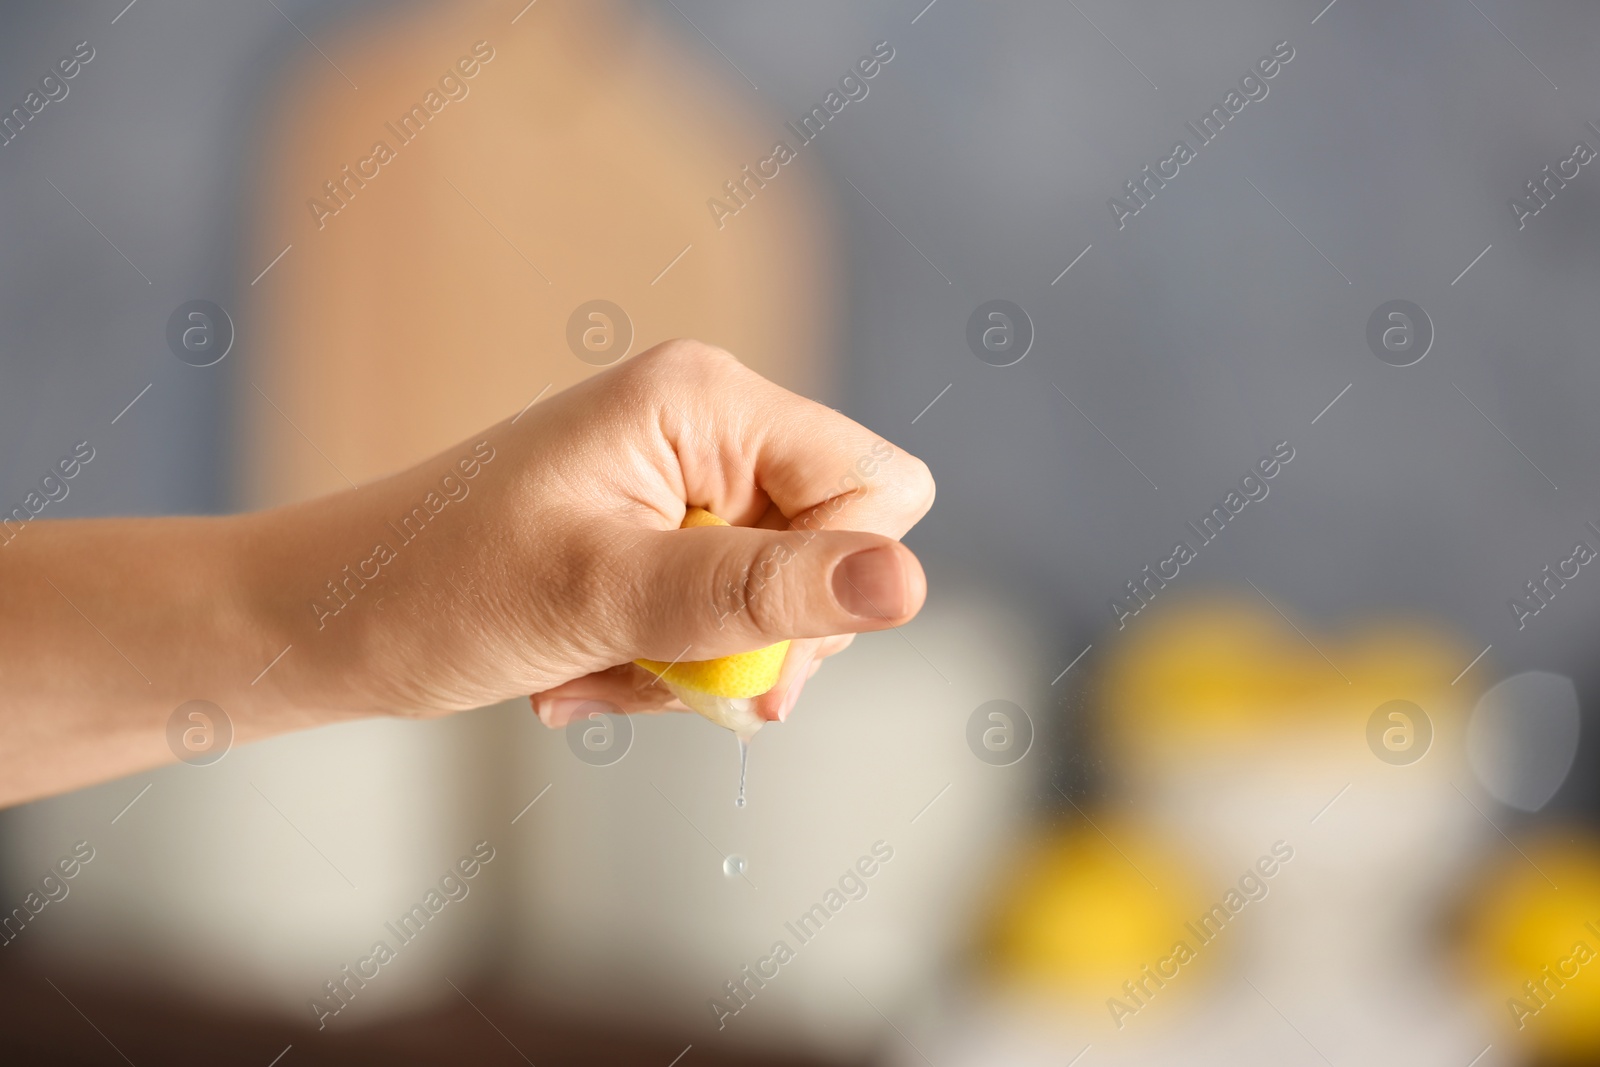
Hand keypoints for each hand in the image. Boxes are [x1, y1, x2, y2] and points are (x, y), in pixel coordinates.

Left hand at [269, 340, 934, 726]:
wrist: (326, 619)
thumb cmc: (436, 587)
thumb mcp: (606, 596)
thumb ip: (759, 591)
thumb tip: (905, 585)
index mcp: (707, 399)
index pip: (877, 487)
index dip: (833, 582)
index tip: (742, 651)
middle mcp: (708, 427)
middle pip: (835, 550)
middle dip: (756, 638)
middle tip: (656, 668)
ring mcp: (684, 483)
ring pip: (779, 602)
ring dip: (698, 665)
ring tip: (597, 667)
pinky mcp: (658, 536)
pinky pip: (722, 621)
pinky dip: (664, 667)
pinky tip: (582, 674)